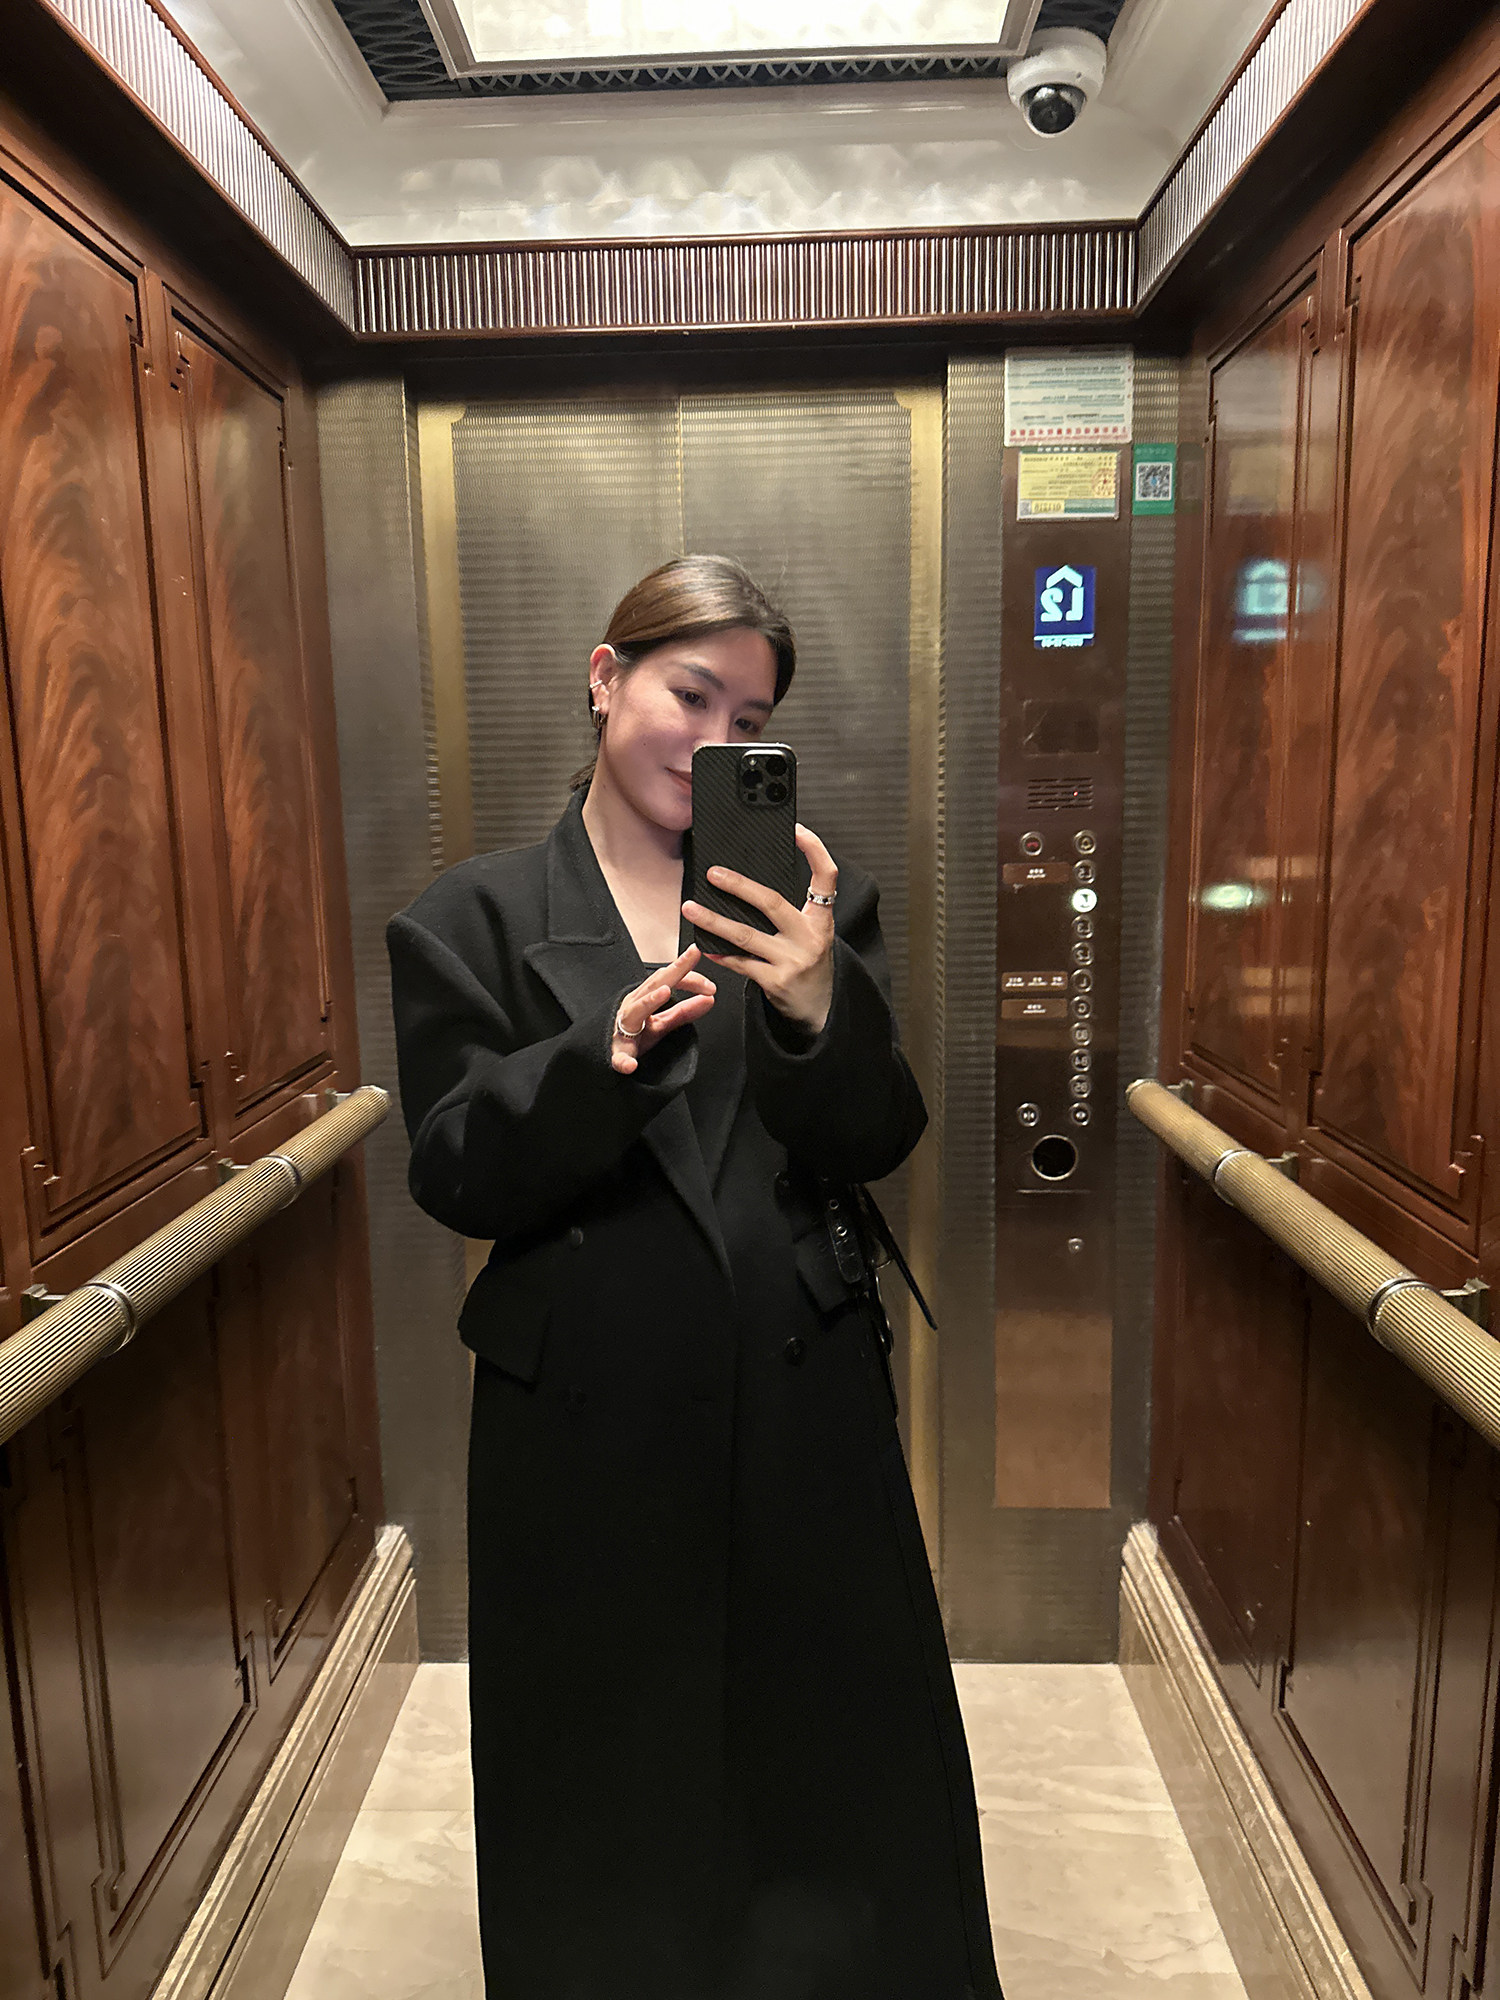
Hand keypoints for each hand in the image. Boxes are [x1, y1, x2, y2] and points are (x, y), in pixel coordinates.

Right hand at [610, 945, 715, 1074]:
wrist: (605, 1052)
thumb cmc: (634, 1034)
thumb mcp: (662, 1022)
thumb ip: (684, 1011)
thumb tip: (710, 998)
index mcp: (643, 998)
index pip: (667, 979)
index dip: (688, 973)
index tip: (710, 981)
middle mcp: (632, 1006)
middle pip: (654, 984)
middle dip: (675, 970)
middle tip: (692, 956)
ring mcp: (622, 1028)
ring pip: (635, 1012)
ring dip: (649, 1001)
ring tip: (664, 992)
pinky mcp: (616, 1052)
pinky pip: (619, 1057)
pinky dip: (624, 1061)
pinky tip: (630, 1065)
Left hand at [682, 824, 836, 1034]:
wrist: (821, 1009)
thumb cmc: (810, 964)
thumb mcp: (812, 934)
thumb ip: (791, 913)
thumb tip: (748, 888)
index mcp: (821, 919)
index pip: (826, 877)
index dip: (814, 850)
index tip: (797, 830)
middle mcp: (810, 937)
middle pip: (772, 902)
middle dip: (739, 886)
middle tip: (713, 874)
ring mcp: (793, 960)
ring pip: (746, 935)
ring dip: (714, 920)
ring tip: (691, 908)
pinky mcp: (776, 981)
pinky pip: (741, 963)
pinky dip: (720, 954)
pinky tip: (704, 945)